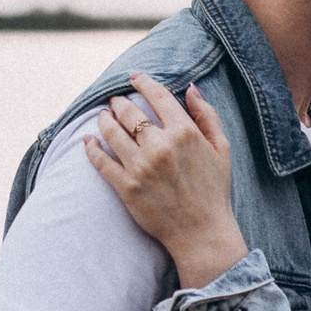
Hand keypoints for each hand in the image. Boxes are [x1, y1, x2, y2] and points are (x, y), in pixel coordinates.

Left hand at [84, 75, 247, 285]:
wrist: (202, 232)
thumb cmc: (214, 190)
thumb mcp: (222, 148)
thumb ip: (207, 115)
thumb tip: (191, 87)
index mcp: (185, 132)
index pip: (157, 96)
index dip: (142, 82)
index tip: (134, 77)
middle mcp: (160, 146)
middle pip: (129, 112)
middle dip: (119, 103)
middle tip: (115, 102)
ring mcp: (141, 167)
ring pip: (112, 132)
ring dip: (104, 120)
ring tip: (102, 116)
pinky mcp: (126, 187)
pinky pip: (101, 162)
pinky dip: (91, 148)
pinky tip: (88, 141)